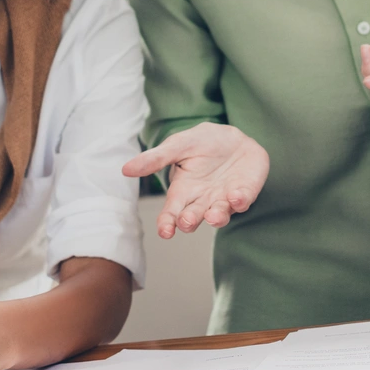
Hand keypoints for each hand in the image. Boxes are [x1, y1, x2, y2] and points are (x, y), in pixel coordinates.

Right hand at [122, 122, 268, 237]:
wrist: (234, 137)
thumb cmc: (201, 143)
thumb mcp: (177, 146)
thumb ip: (155, 158)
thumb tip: (125, 169)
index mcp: (183, 191)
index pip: (172, 212)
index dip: (167, 223)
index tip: (165, 232)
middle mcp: (202, 200)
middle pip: (193, 216)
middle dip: (190, 221)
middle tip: (187, 221)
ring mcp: (223, 199)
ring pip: (219, 214)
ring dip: (217, 217)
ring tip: (213, 216)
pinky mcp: (244, 193)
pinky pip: (242, 201)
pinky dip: (240, 201)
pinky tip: (236, 196)